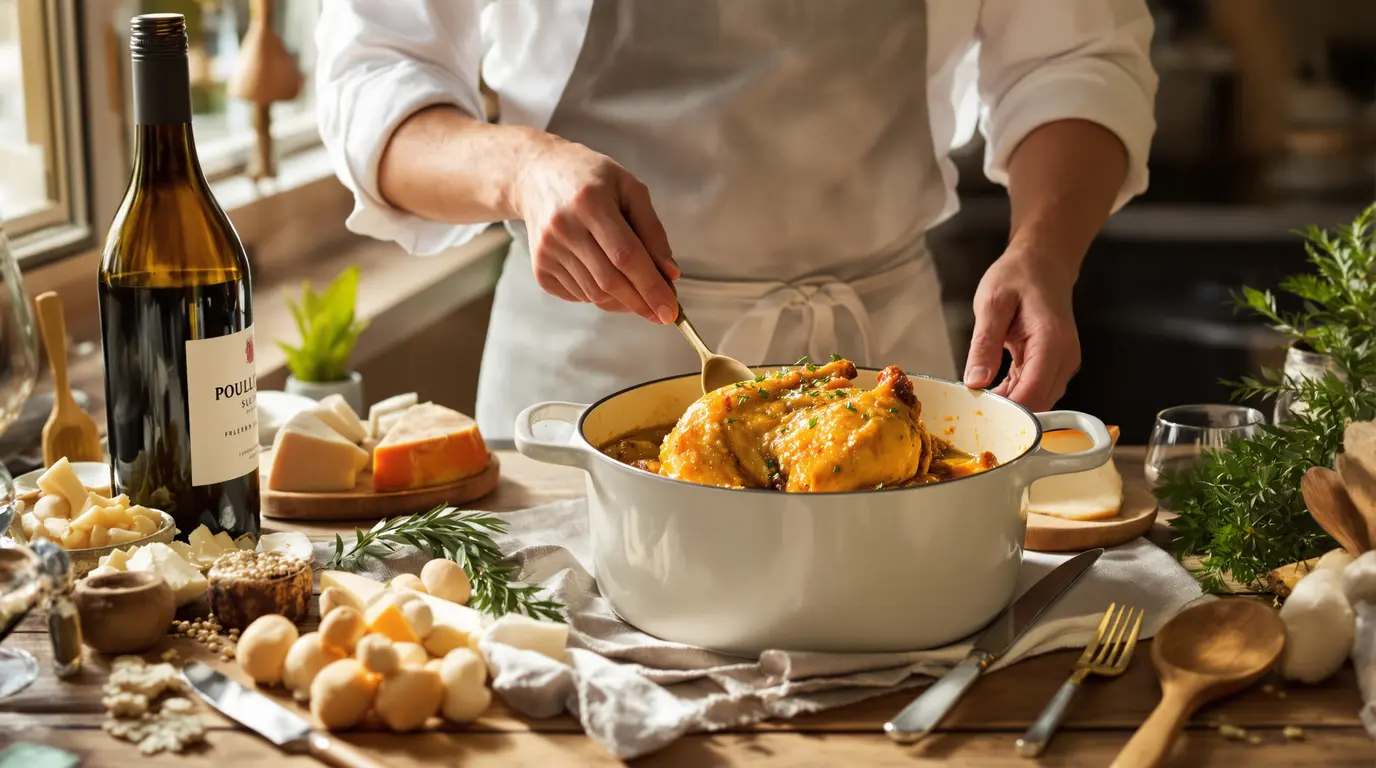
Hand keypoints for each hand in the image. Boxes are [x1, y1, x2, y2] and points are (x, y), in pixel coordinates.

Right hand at [512, 136, 679, 322]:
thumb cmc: (591, 179)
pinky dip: (599, 296)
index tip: (670, 310)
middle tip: (662, 312)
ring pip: (594, 294)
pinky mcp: (540, 268)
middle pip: (609, 282)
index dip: (651, 287)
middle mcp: (564, 228)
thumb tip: (669, 274)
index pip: (626, 256)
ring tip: (636, 287)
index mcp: (590, 202)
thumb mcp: (629, 189)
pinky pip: (578, 295)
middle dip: (641, 303)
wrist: (536, 176)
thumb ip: (652, 230)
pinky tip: (606, 277)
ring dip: (622, 300)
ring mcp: (547, 250)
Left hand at [962, 251, 1080, 411]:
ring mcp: (1063, 363)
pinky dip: (1015, 395)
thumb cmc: (1019, 276)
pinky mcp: (1055, 365)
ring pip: (1038, 401)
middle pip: (1038, 402)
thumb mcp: (992, 304)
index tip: (979, 414)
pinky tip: (992, 392)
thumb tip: (975, 381)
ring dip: (1010, 406)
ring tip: (978, 401)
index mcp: (1051, 341)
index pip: (1034, 391)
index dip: (1008, 410)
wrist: (1043, 263)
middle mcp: (1064, 357)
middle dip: (1007, 413)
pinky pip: (1036, 390)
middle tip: (971, 411)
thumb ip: (984, 344)